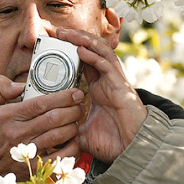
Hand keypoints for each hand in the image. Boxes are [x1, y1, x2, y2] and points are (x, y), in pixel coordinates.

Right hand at [0, 75, 85, 183]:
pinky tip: (73, 141)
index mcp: (7, 117)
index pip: (41, 104)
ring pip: (59, 136)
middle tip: (80, 105)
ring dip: (73, 126)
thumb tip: (21, 84)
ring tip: (77, 120)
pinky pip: (60, 158)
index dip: (63, 97)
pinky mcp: (33, 169)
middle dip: (73, 110)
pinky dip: (72, 148)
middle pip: (54, 119)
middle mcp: (17, 134)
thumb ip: (0, 89)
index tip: (75, 93)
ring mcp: (26, 153)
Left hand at [57, 28, 146, 163]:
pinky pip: (106, 65)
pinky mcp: (120, 86)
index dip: (72, 51)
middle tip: (58, 32)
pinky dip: (93, 55)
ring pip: (100, 52)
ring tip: (67, 33)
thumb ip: (70, 130)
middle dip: (76, 39)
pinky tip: (80, 49)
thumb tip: (51, 135)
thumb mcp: (83, 135)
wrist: (132, 151)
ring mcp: (115, 82)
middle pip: (93, 51)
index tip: (55, 45)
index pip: (85, 62)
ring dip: (84, 40)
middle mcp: (107, 81)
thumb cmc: (113, 143)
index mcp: (99, 89)